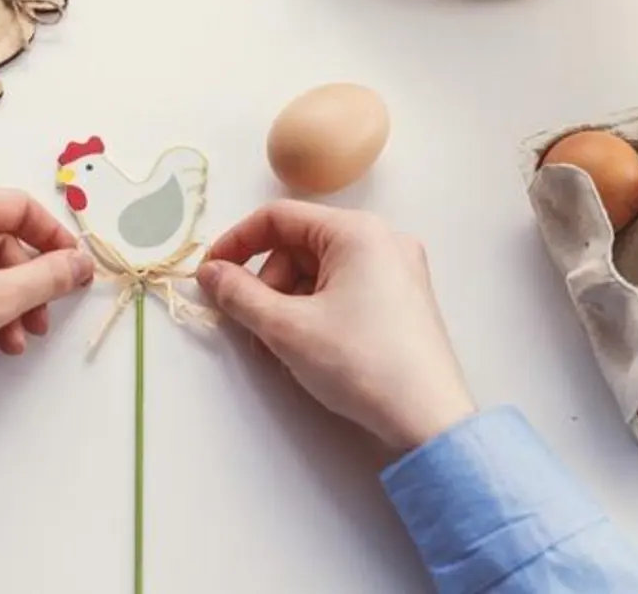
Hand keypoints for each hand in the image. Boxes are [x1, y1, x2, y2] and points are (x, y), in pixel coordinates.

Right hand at [197, 201, 475, 452]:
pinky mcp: (404, 300)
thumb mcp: (286, 328)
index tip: (210, 275)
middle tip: (254, 329)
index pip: (279, 218)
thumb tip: (209, 273)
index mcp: (357, 231)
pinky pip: (345, 289)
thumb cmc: (359, 363)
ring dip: (288, 304)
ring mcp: (399, 270)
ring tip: (282, 349)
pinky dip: (317, 311)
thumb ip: (239, 294)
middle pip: (299, 246)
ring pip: (320, 272)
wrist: (428, 419)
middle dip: (267, 285)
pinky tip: (310, 348)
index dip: (236, 243)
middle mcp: (383, 239)